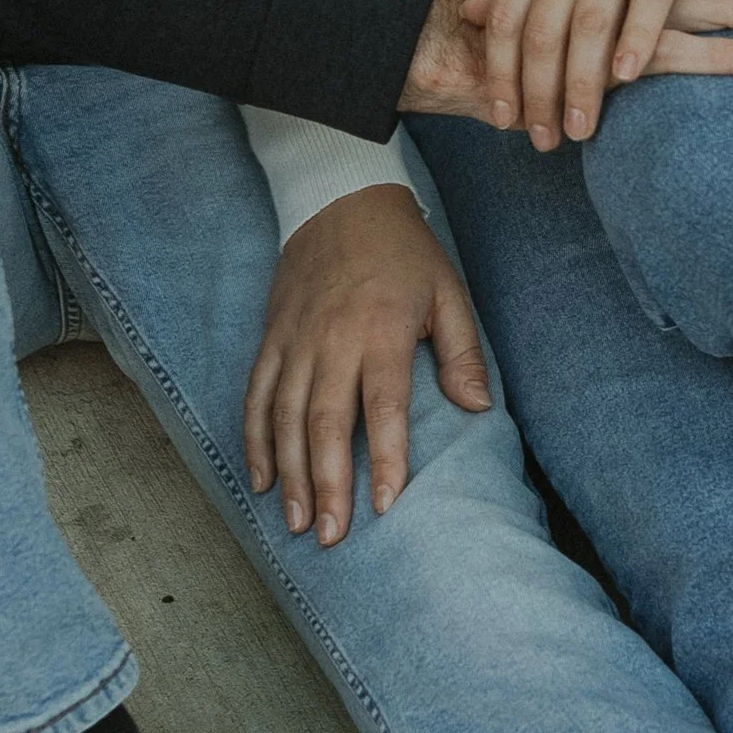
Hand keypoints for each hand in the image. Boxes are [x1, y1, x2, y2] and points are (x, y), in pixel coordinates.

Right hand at [243, 185, 492, 544]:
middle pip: (324, 423)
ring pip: (285, 417)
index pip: (383, 407)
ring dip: (289, 473)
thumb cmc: (404, 251)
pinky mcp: (271, 338)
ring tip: (297, 522)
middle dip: (327, 483)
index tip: (384, 505)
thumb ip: (462, 353)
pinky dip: (255, 440)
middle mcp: (333, 340)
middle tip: (331, 536)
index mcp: (382, 332)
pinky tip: (261, 481)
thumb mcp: (448, 292)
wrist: (340, 197)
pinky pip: (257, 395)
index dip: (383, 458)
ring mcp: (296, 341)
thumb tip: (477, 408)